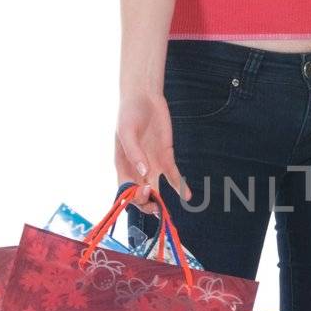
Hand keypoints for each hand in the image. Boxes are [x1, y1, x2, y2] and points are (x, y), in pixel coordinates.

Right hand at [114, 90, 190, 210]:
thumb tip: (143, 173)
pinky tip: (187, 195)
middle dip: (146, 204)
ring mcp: (152, 165)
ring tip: (166, 212)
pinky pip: (173, 176)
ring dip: (160, 202)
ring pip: (156, 190)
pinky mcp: (166, 158)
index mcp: (123, 165)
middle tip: (156, 206)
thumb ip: (134, 152)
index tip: (144, 192)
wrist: (144, 98)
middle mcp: (137, 169)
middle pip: (140, 195)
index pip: (125, 190)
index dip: (133, 197)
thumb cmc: (129, 114)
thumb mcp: (127, 132)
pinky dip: (180, 186)